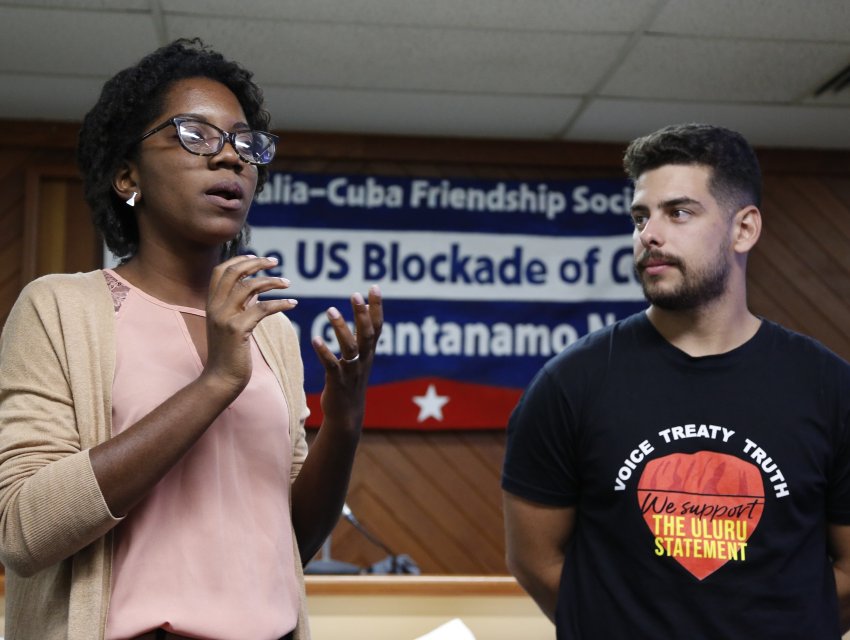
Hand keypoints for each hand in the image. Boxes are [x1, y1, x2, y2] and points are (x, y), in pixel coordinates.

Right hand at [203, 255, 297, 394]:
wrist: (221, 379)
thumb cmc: (229, 353)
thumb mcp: (232, 323)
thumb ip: (241, 304)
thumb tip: (256, 288)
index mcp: (211, 303)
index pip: (220, 270)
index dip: (239, 260)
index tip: (258, 258)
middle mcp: (214, 307)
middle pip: (233, 273)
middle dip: (256, 263)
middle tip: (275, 262)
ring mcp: (224, 317)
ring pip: (249, 287)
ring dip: (272, 281)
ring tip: (288, 283)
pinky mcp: (237, 330)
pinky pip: (262, 308)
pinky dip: (280, 303)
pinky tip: (293, 304)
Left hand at [312, 285, 382, 432]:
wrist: (346, 414)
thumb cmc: (350, 382)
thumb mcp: (361, 358)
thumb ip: (363, 336)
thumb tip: (365, 308)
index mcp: (369, 353)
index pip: (377, 326)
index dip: (377, 307)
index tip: (374, 287)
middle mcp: (364, 360)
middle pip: (367, 334)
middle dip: (362, 314)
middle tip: (355, 294)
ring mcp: (351, 371)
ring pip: (350, 347)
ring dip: (341, 328)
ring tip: (330, 310)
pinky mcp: (337, 382)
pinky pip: (331, 365)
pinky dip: (324, 352)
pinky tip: (315, 339)